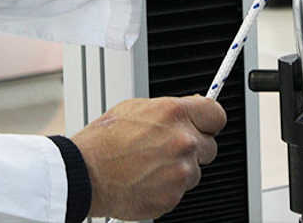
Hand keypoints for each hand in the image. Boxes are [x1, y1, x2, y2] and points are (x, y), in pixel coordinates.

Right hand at [71, 96, 226, 219]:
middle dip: (194, 147)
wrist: (86, 173)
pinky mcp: (173, 196)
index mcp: (175, 114)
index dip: (209, 120)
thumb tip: (190, 109)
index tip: (205, 124)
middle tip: (167, 148)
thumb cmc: (105, 140)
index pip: (216, 114)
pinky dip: (168, 187)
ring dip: (179, 168)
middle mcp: (183, 141)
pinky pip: (181, 190)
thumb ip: (170, 109)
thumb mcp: (136, 108)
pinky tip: (147, 178)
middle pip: (210, 145)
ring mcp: (180, 171)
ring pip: (195, 171)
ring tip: (150, 165)